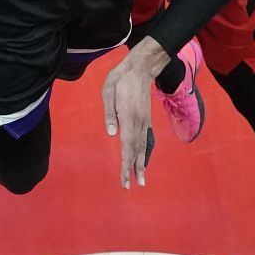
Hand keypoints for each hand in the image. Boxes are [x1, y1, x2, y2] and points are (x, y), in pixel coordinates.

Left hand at [102, 39, 169, 188]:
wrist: (140, 68)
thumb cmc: (120, 79)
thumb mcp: (108, 91)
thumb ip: (110, 113)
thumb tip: (112, 134)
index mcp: (129, 117)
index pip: (127, 145)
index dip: (126, 163)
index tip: (125, 178)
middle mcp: (139, 123)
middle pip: (137, 150)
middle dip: (134, 169)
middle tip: (133, 186)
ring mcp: (144, 121)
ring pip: (143, 146)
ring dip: (142, 164)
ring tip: (141, 179)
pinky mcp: (146, 119)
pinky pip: (146, 140)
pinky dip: (145, 153)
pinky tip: (143, 160)